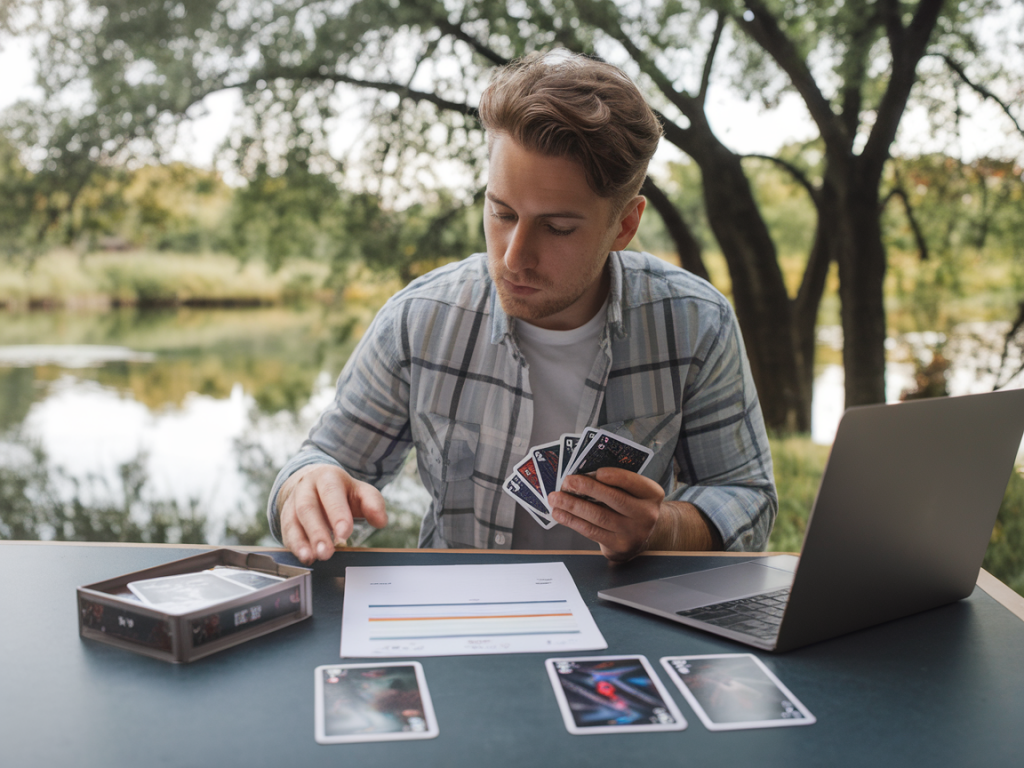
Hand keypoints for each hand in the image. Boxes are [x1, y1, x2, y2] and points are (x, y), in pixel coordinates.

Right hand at [277, 464, 387, 564]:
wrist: (312, 484)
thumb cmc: (341, 491)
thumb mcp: (360, 491)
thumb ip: (372, 503)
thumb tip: (381, 521)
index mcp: (327, 477)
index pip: (331, 493)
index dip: (337, 513)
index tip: (344, 533)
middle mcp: (306, 488)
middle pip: (307, 508)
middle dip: (317, 532)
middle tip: (327, 552)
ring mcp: (293, 503)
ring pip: (293, 521)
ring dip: (302, 542)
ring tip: (312, 558)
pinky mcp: (285, 518)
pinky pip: (287, 532)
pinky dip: (295, 546)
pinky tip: (305, 557)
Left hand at [549, 467, 664, 561]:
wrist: (640, 536)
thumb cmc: (630, 506)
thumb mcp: (632, 492)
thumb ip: (615, 484)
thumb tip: (582, 476)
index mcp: (652, 494)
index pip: (632, 482)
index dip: (614, 476)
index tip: (594, 472)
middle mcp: (646, 514)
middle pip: (614, 499)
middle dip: (587, 488)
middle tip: (567, 482)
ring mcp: (633, 532)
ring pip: (599, 516)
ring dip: (573, 506)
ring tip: (556, 498)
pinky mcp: (618, 546)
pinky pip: (592, 531)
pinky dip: (573, 521)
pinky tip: (560, 514)